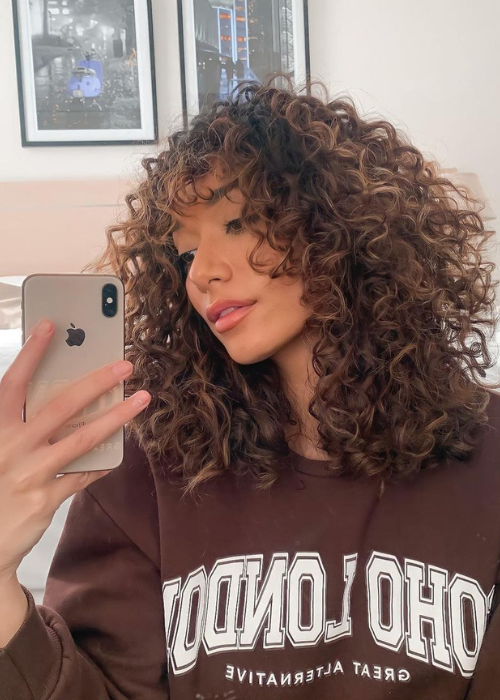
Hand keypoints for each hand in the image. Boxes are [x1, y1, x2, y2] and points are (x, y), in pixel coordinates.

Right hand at [0, 317, 150, 581]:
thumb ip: (14, 423)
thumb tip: (47, 398)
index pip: (13, 384)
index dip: (31, 354)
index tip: (50, 326)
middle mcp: (10, 447)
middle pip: (61, 406)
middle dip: (96, 382)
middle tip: (124, 365)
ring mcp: (29, 473)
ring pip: (82, 438)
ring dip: (116, 417)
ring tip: (141, 400)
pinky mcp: (44, 499)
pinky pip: (82, 475)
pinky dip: (101, 462)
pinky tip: (117, 453)